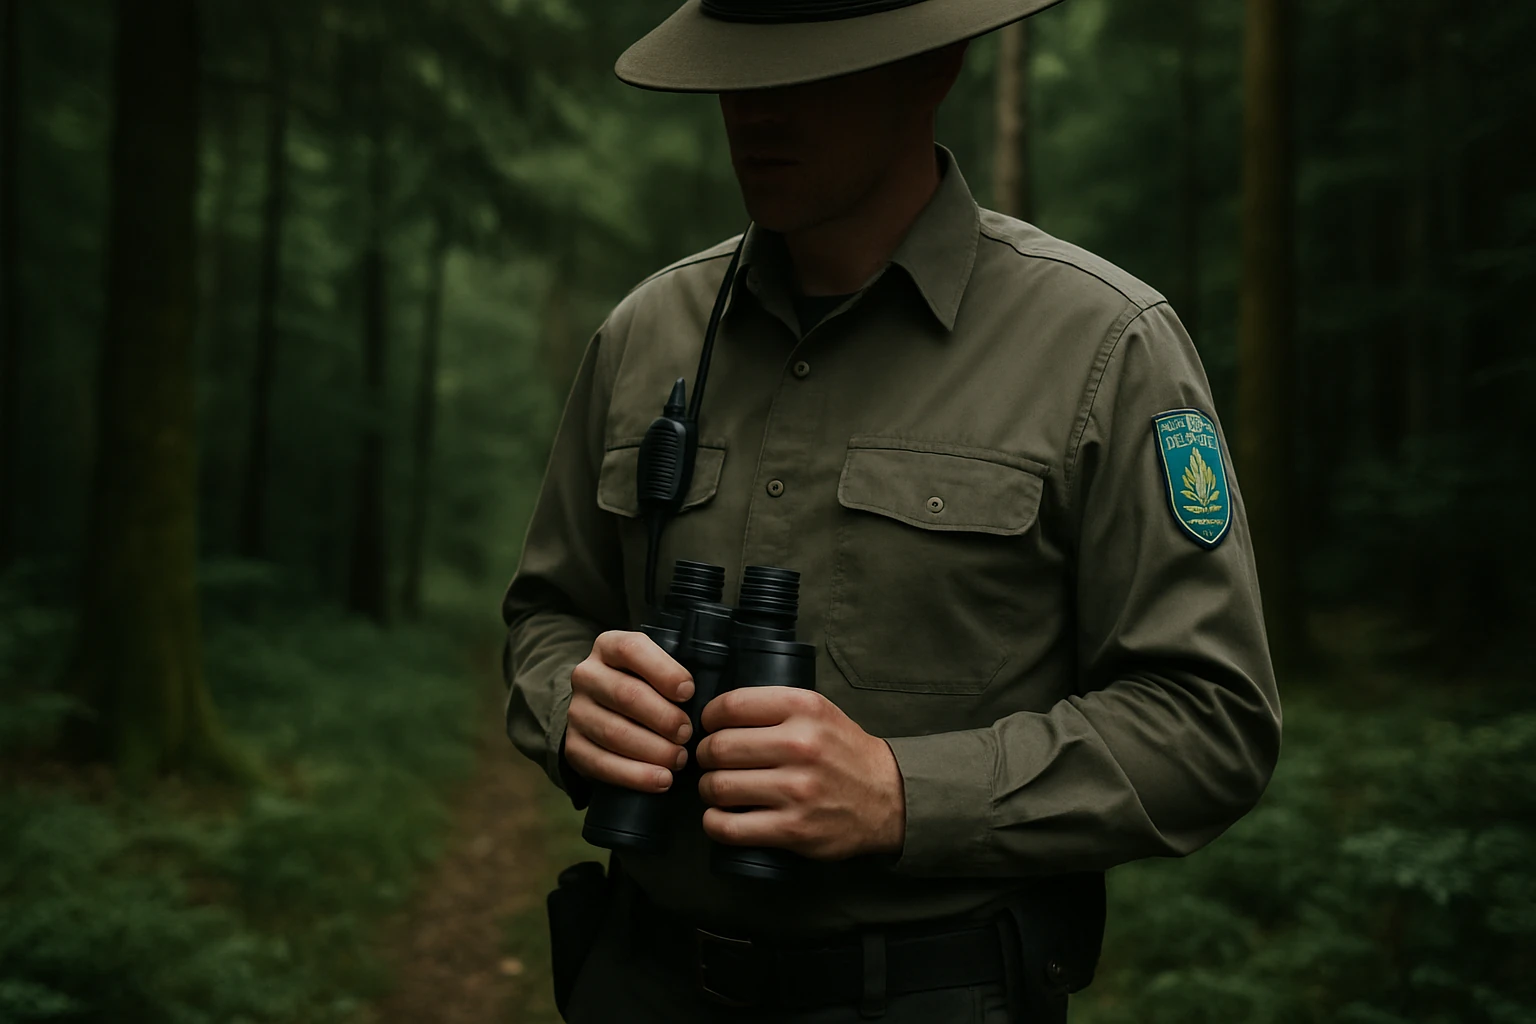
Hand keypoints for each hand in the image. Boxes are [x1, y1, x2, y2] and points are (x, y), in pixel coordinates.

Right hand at [563, 631, 694, 792]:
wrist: (603, 712)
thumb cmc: (645, 688)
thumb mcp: (656, 668)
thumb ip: (674, 675)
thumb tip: (703, 699)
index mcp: (609, 646)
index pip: (632, 650)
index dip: (664, 672)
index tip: (689, 692)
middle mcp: (587, 675)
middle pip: (626, 695)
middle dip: (664, 718)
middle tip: (688, 735)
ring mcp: (576, 712)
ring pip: (615, 732)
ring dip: (653, 750)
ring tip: (679, 759)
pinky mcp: (573, 746)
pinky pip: (602, 764)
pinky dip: (636, 775)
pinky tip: (661, 780)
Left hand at [695, 687, 904, 860]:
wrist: (888, 797)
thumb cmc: (844, 752)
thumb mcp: (819, 711)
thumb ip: (775, 706)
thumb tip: (718, 714)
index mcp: (803, 708)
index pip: (731, 706)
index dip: (709, 717)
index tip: (710, 726)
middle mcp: (800, 745)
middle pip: (718, 747)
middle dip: (704, 755)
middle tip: (710, 761)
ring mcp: (796, 790)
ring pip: (718, 786)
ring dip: (708, 789)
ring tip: (718, 788)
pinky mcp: (793, 828)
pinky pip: (729, 827)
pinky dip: (714, 822)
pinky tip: (720, 816)